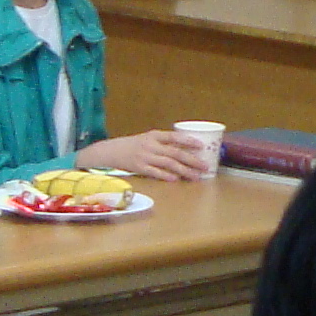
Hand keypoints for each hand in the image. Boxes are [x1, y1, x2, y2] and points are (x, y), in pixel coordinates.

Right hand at [78, 131, 205, 181]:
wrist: (110, 151)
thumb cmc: (131, 145)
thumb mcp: (147, 139)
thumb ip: (162, 143)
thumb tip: (183, 149)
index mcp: (154, 135)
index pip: (175, 137)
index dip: (189, 141)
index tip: (202, 146)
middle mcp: (151, 145)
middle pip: (175, 152)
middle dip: (193, 160)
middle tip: (206, 166)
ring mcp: (145, 156)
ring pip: (169, 164)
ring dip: (184, 171)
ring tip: (196, 176)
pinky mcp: (139, 167)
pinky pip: (155, 172)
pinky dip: (166, 176)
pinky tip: (176, 180)